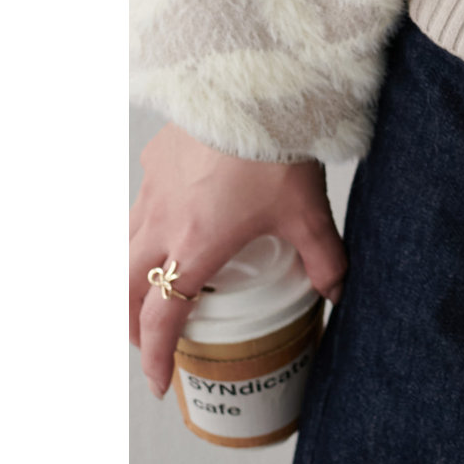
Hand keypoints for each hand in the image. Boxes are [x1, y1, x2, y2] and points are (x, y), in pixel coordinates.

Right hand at [129, 123, 346, 399]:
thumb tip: (339, 294)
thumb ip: (324, 257)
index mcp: (196, 246)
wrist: (255, 82)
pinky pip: (141, 201)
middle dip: (131, 322)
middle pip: (125, 288)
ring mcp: (154, 188)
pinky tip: (173, 215)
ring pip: (125, 245)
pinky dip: (146, 224)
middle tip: (148, 337)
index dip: (157, 355)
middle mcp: (163, 222)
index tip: (160, 381)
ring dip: (132, 275)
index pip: (162, 317)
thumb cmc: (278, 147)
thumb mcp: (307, 210)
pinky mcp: (157, 157)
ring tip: (153, 283)